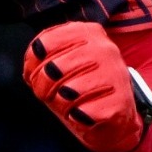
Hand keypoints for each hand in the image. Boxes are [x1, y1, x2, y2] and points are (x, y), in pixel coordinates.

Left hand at [22, 21, 151, 151]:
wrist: (114, 118)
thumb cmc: (79, 89)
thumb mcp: (56, 67)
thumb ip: (39, 60)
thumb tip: (32, 67)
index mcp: (87, 32)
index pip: (44, 43)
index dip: (34, 67)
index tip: (40, 76)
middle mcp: (104, 48)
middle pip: (52, 68)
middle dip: (44, 88)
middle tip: (54, 95)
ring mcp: (115, 74)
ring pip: (67, 93)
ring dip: (63, 105)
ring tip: (73, 104)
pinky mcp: (119, 101)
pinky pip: (82, 114)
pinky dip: (78, 119)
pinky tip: (87, 115)